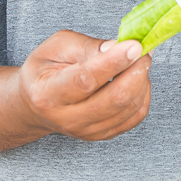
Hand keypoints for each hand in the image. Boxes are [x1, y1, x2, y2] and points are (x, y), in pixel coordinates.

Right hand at [16, 30, 151, 140]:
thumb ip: (87, 46)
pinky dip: (143, 93)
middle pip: (115, 98)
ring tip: (137, 60)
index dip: (113, 62)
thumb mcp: (57, 46)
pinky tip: (136, 77)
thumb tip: (117, 47)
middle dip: (136, 70)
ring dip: (141, 79)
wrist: (37, 105)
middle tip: (143, 49)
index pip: (86, 80)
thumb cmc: (46, 70)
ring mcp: (87, 131)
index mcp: (48, 93)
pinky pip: (136, 115)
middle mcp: (67, 118)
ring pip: (130, 106)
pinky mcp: (104, 134)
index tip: (134, 45)